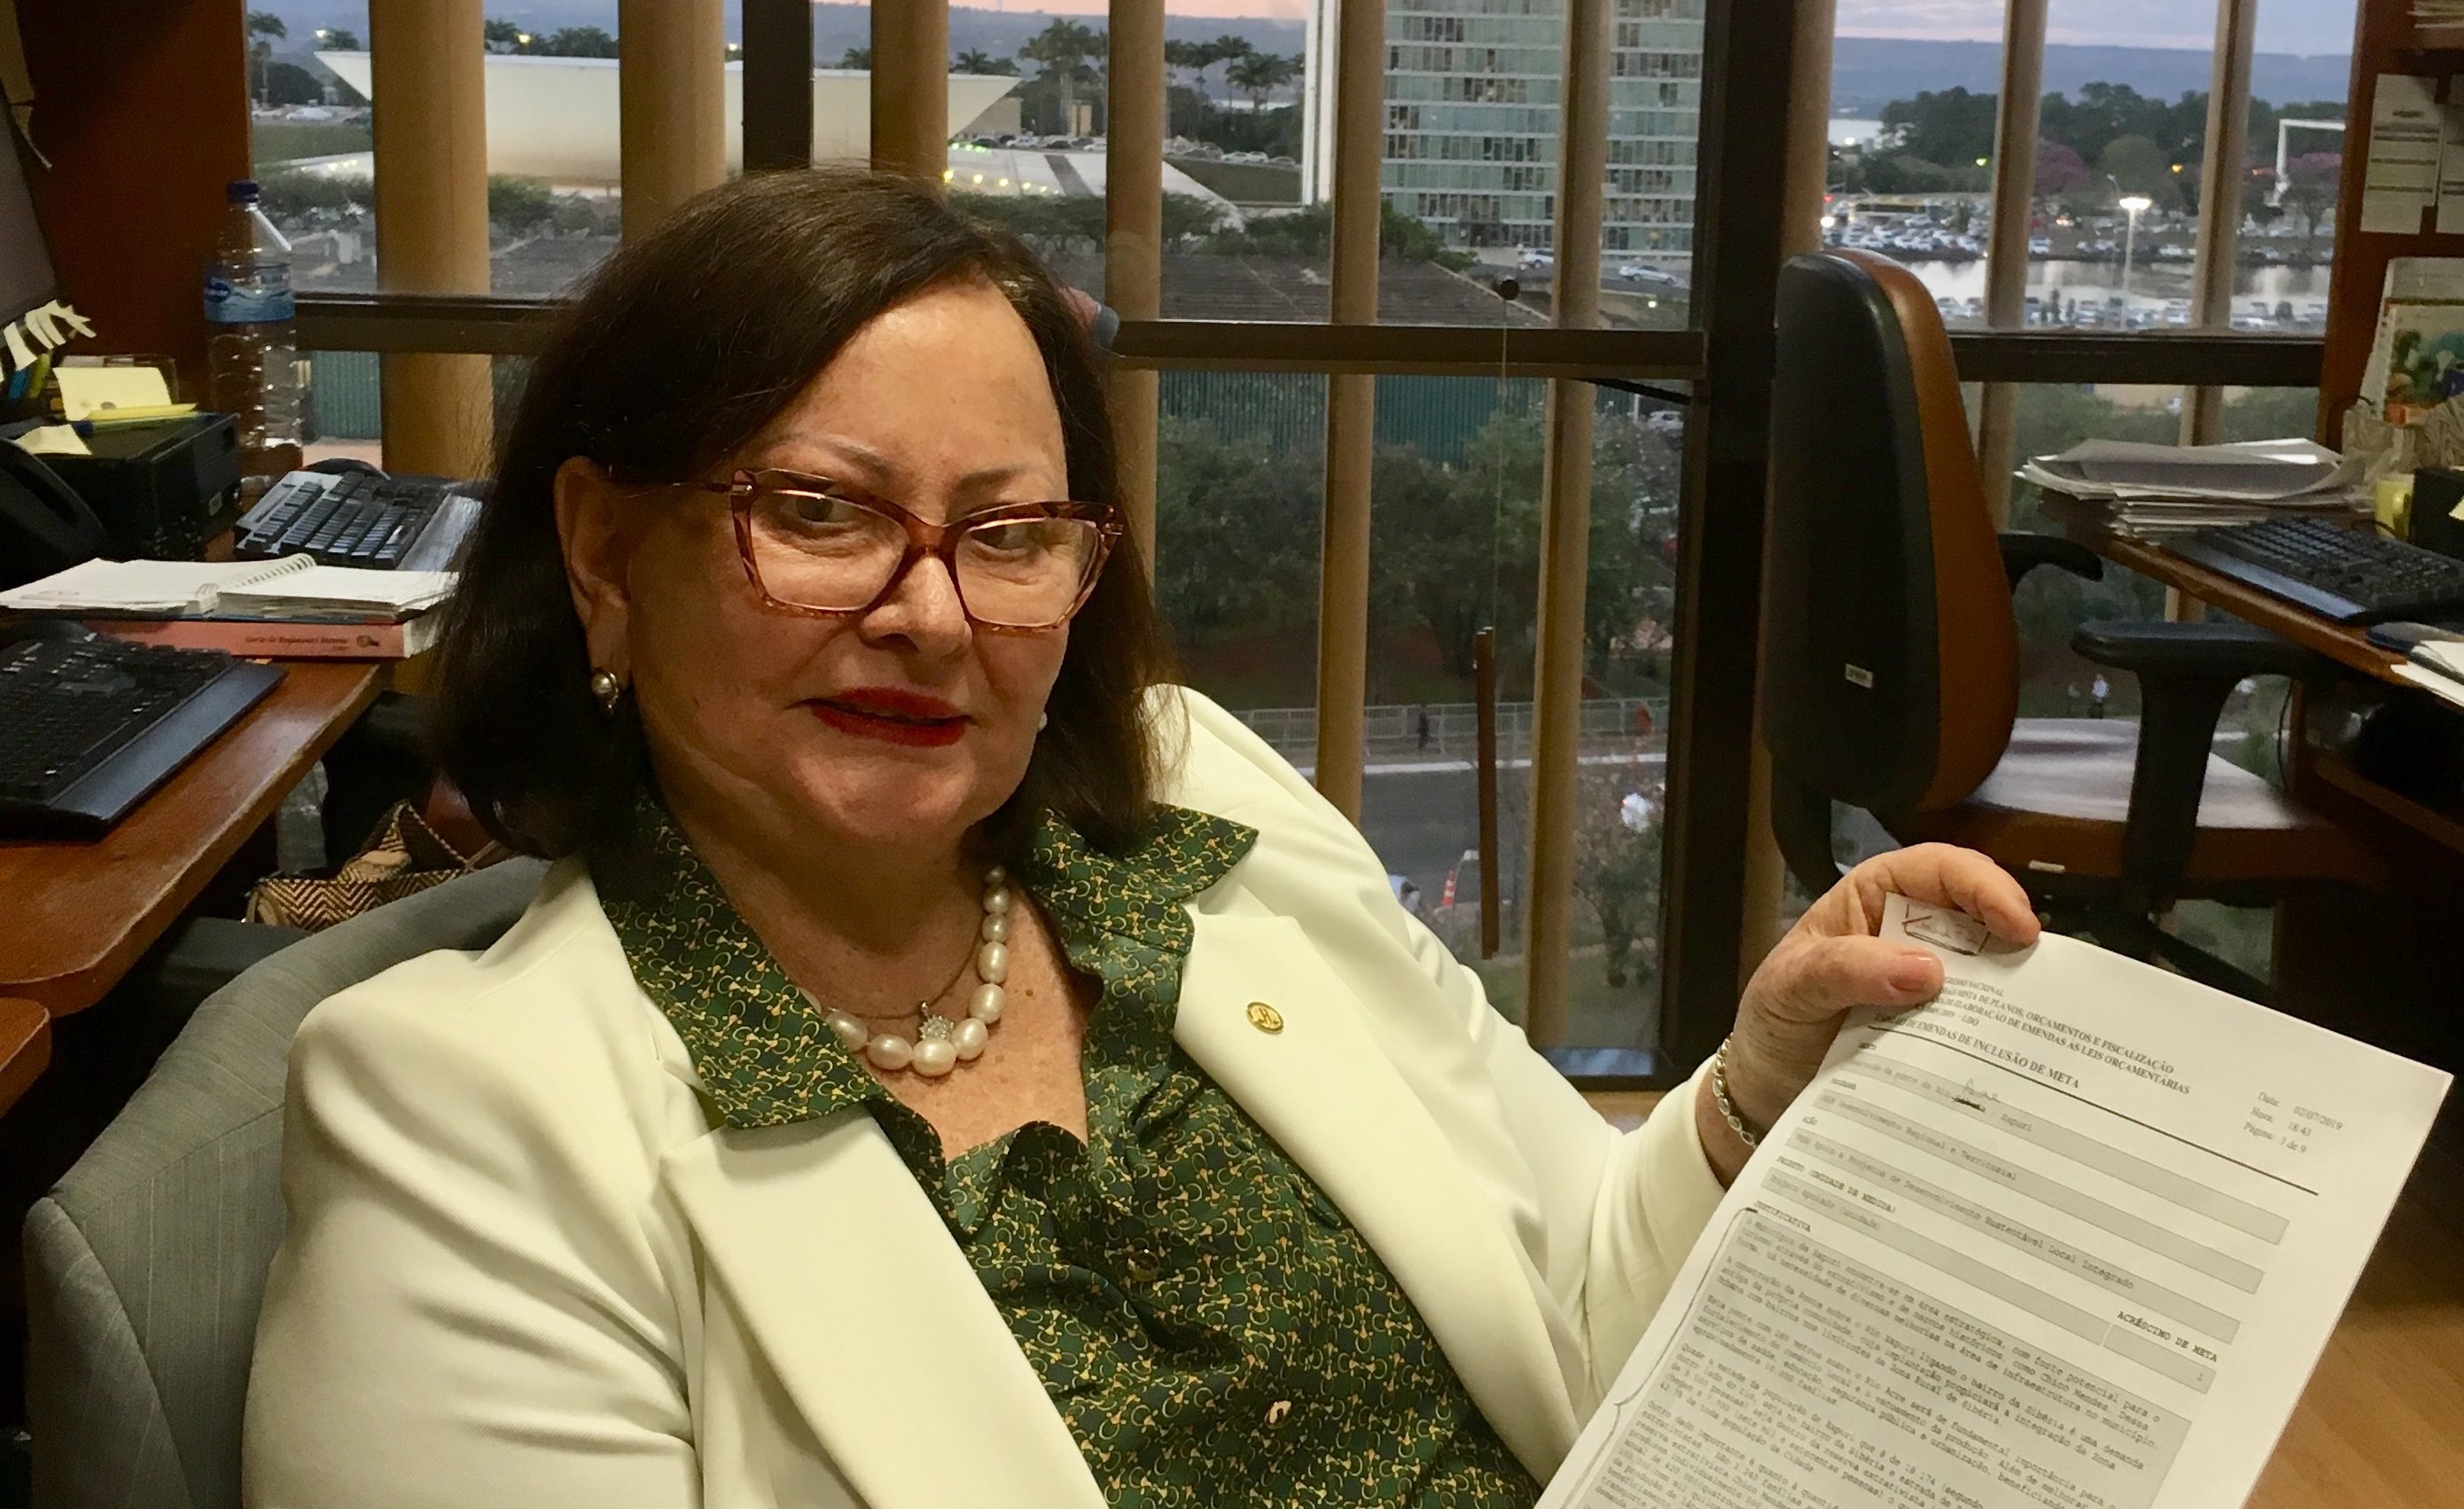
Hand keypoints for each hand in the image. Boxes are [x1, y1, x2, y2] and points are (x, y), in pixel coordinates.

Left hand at [1695, 845, 2038, 1183]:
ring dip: (2015, 991)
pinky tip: (2013, 1056)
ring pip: (1989, 972)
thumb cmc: (1774, 1019)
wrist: (1765, 1087)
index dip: (1984, 886)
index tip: (2019, 927)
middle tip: (2043, 980)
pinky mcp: (1939, 1032)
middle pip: (1979, 917)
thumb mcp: (1791, 986)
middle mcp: (1910, 934)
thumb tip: (1926, 970)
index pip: (1939, 869)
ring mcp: (1929, 985)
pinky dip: (1999, 1036)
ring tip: (2038, 1020)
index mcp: (1874, 898)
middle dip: (2015, 940)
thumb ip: (1843, 969)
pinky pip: (1979, 1026)